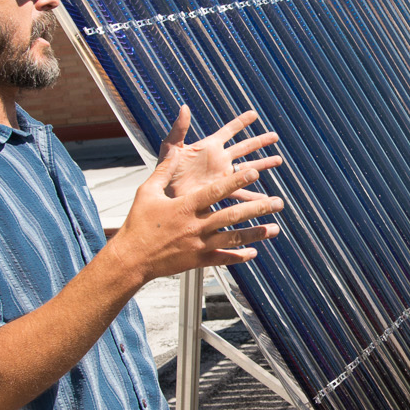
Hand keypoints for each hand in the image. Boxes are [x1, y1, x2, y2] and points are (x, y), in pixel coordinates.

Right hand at [117, 108, 285, 280]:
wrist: (130, 258)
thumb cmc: (138, 222)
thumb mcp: (148, 191)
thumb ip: (165, 169)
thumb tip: (174, 149)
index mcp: (185, 206)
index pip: (216, 191)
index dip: (236, 181)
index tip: (254, 173)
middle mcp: (195, 226)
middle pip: (232, 215)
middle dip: (257, 208)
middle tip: (278, 202)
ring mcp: (198, 245)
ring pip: (234, 238)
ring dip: (256, 233)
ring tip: (275, 229)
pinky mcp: (198, 261)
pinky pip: (223, 258)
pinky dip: (239, 256)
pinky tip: (254, 253)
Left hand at [156, 105, 283, 196]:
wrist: (166, 195)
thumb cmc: (166, 171)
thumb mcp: (171, 148)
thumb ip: (179, 129)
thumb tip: (183, 107)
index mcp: (209, 147)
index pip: (228, 131)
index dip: (240, 122)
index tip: (254, 114)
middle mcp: (219, 160)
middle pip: (245, 147)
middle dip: (260, 142)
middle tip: (275, 136)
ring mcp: (223, 176)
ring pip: (248, 168)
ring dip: (263, 164)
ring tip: (278, 160)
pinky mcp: (223, 192)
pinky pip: (242, 193)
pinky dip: (254, 197)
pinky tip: (265, 199)